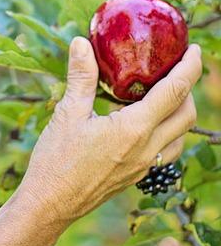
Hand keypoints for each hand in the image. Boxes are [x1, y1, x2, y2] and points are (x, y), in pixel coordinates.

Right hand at [15, 37, 200, 225]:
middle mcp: (147, 149)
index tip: (194, 50)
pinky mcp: (136, 174)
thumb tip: (81, 43)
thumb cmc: (57, 159)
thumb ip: (81, 77)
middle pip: (187, 115)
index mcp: (134, 129)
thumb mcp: (67, 113)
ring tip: (163, 92)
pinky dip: (168, 129)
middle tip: (177, 68)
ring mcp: (144, 165)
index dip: (190, 68)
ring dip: (181, 111)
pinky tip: (145, 121)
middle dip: (188, 88)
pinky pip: (167, 149)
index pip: (174, 93)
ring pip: (181, 135)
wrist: (51, 203)